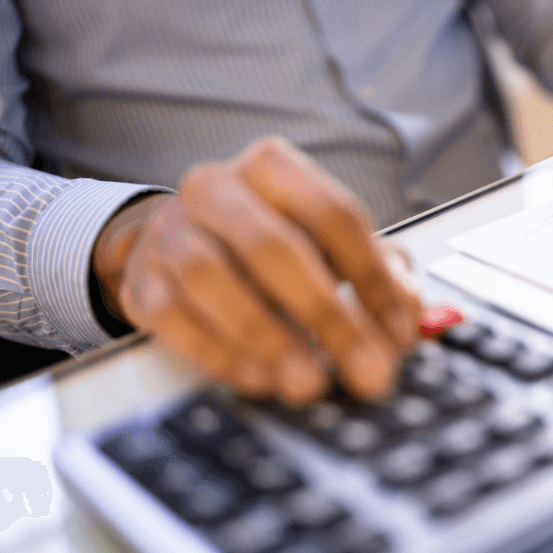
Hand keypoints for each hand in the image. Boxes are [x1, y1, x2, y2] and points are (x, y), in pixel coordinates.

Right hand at [92, 137, 422, 405]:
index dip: (372, 278)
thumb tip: (410, 311)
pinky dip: (218, 352)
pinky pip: (172, 317)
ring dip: (268, 338)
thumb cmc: (267, 246)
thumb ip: (379, 269)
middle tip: (365, 371)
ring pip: (214, 279)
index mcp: (272, 168)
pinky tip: (258, 378)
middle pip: (274, 248)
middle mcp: (215, 189)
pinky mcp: (141, 280)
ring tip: (308, 384)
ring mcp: (170, 232)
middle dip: (328, 317)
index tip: (398, 333)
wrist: (175, 244)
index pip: (332, 215)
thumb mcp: (328, 245)